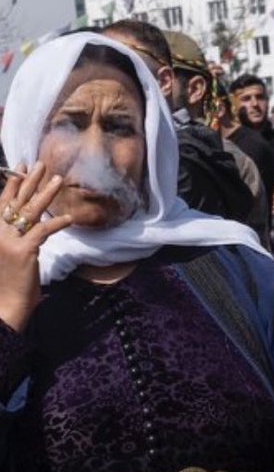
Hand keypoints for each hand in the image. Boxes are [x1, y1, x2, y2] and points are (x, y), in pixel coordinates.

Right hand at [0, 163, 72, 331]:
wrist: (3, 307)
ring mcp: (8, 241)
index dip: (12, 184)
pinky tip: (69, 218)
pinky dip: (57, 223)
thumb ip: (13, 237)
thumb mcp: (5, 255)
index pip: (1, 202)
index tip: (20, 167)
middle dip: (29, 180)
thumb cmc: (6, 284)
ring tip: (59, 179)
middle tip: (41, 163)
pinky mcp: (23, 251)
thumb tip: (29, 223)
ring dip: (46, 193)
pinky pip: (42, 230)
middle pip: (16, 201)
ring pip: (30, 211)